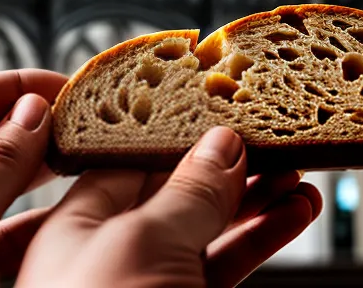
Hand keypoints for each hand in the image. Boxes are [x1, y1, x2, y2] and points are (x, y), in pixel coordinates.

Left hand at [12, 125, 321, 287]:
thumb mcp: (139, 250)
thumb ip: (181, 192)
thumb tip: (220, 141)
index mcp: (66, 226)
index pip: (125, 151)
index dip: (172, 121)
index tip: (218, 95)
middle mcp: (99, 257)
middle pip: (168, 186)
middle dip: (221, 156)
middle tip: (270, 128)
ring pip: (202, 229)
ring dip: (251, 196)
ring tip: (296, 167)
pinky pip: (219, 267)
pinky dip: (257, 238)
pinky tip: (293, 214)